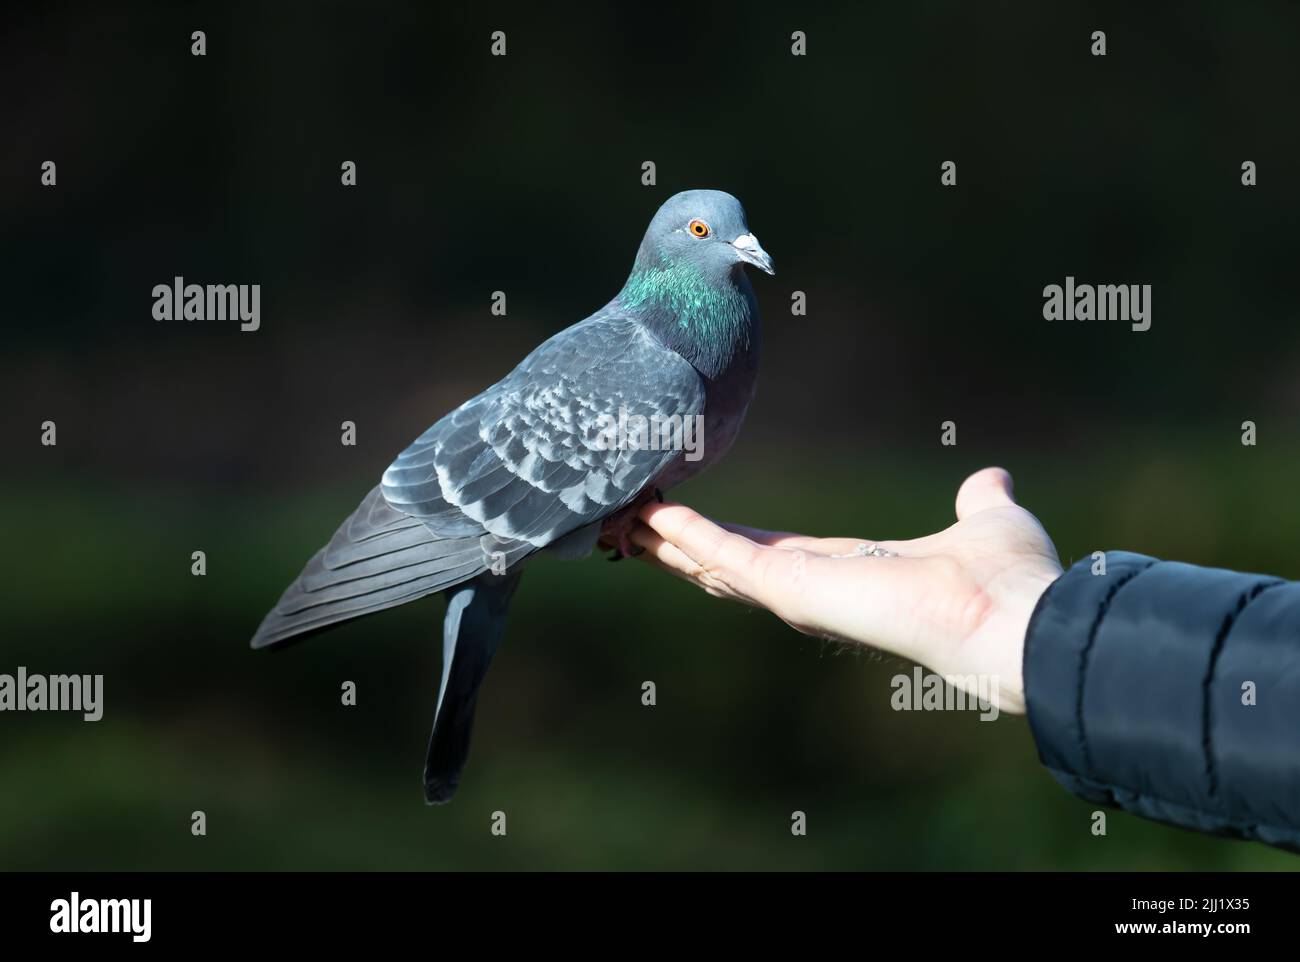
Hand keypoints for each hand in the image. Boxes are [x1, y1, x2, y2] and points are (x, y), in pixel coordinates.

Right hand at [630, 467, 1062, 713]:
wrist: (1016, 619)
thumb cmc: (1007, 580)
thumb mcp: (987, 520)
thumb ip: (977, 501)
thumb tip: (989, 481)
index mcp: (850, 573)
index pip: (772, 555)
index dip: (727, 538)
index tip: (686, 519)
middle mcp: (816, 590)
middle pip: (728, 564)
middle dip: (678, 545)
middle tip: (628, 519)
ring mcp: (800, 594)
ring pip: (715, 564)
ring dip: (668, 541)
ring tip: (621, 515)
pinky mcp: (794, 588)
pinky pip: (728, 555)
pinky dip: (690, 534)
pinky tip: (654, 513)